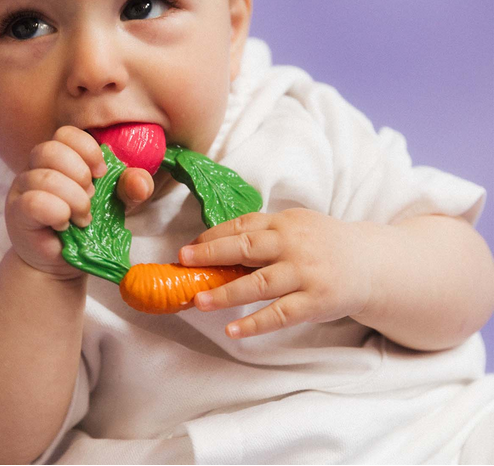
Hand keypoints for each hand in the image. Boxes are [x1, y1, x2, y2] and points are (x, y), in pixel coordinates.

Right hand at [5, 126, 153, 276]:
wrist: (63, 262)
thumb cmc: (86, 226)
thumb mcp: (116, 203)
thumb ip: (130, 188)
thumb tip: (140, 183)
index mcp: (60, 156)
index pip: (66, 133)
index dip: (88, 150)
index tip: (102, 174)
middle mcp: (37, 166)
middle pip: (51, 149)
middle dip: (81, 175)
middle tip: (91, 199)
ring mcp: (23, 188)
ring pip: (44, 177)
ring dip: (73, 199)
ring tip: (83, 218)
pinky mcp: (17, 212)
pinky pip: (33, 201)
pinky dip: (56, 212)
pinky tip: (64, 224)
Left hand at [179, 209, 372, 337]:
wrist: (370, 263)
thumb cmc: (323, 244)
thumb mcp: (296, 227)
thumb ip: (264, 233)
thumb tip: (217, 244)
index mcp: (285, 222)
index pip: (242, 225)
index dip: (212, 236)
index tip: (189, 247)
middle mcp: (293, 244)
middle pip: (245, 247)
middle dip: (210, 254)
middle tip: (183, 261)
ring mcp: (305, 273)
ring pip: (259, 283)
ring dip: (226, 293)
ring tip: (198, 300)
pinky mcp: (315, 301)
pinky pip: (280, 314)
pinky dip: (254, 323)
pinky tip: (232, 330)